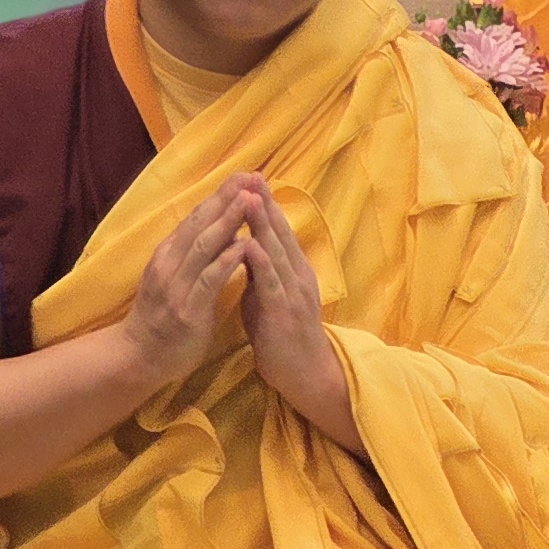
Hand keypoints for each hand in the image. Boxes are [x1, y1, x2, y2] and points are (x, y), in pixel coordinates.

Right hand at [119, 175, 261, 389]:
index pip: (196, 215)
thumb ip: (194, 253)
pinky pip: (209, 280)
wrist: (139, 356)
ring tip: (251, 200)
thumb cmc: (163, 315)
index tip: (244, 174)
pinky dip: (227, 261)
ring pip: (204, 245)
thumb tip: (224, 227)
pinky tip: (245, 247)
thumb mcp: (174, 277)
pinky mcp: (188, 309)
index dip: (220, 193)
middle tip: (251, 175)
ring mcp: (176, 285)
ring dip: (229, 220)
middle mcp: (169, 263)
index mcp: (168, 253)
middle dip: (227, 197)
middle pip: (200, 222)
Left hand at [231, 185, 350, 432]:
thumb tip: (243, 248)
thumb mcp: (268, 297)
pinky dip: (260, 261)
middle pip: (279, 233)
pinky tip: (250, 243)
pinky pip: (270, 283)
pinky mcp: (284, 312)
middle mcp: (298, 275)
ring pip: (276, 252)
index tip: (251, 179)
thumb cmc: (283, 336)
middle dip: (264, 203)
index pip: (279, 230)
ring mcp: (293, 292)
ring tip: (248, 197)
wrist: (305, 374)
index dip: (266, 204)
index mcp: (294, 269)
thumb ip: (258, 273)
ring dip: (262, 224)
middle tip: (252, 174)